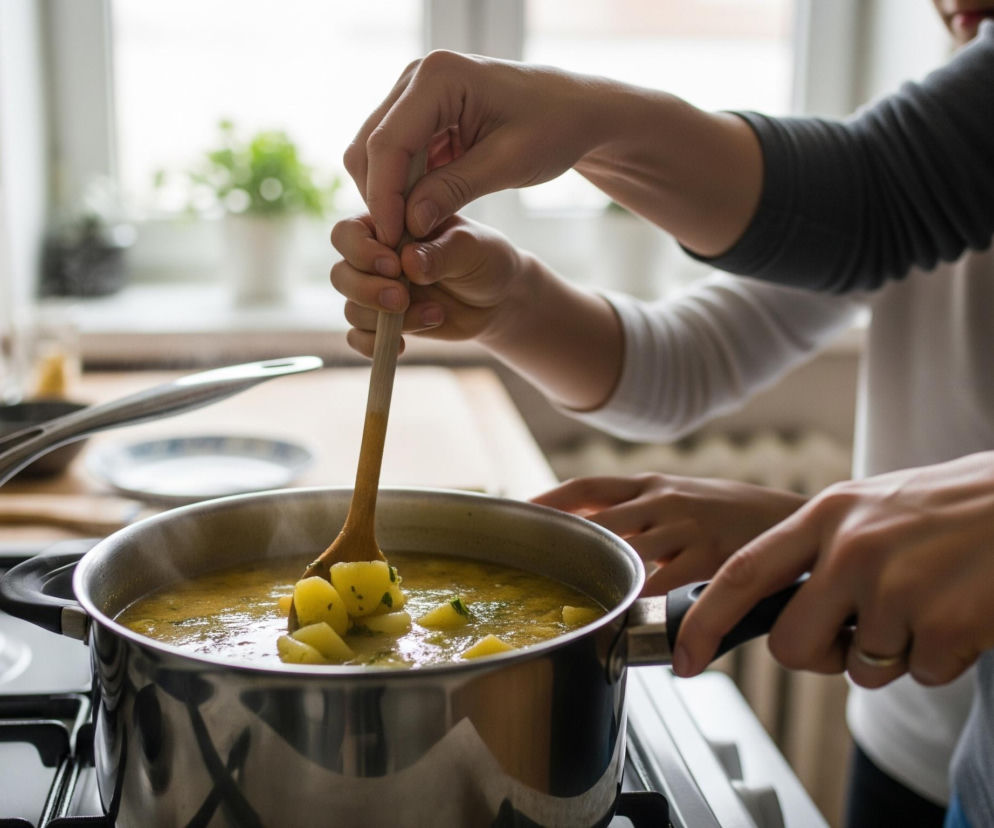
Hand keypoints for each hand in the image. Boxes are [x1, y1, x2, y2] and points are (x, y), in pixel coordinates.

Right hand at [330, 213, 523, 355]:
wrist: (497, 298)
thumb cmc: (484, 259)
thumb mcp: (471, 247)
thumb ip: (440, 251)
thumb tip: (409, 263)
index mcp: (388, 226)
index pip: (348, 233)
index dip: (362, 251)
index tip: (395, 265)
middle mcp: (375, 258)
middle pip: (341, 274)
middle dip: (368, 290)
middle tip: (402, 298)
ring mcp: (377, 292)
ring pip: (351, 308)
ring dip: (385, 320)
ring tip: (435, 315)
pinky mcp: (384, 323)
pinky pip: (359, 337)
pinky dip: (373, 344)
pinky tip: (404, 346)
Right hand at [344, 51, 608, 246]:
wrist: (574, 110)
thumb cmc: (553, 129)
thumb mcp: (508, 163)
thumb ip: (454, 190)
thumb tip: (409, 224)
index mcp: (439, 77)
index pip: (388, 143)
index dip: (384, 197)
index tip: (393, 241)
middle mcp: (415, 78)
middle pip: (370, 147)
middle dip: (381, 199)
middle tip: (399, 247)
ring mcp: (412, 94)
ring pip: (374, 154)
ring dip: (387, 196)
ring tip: (411, 237)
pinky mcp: (418, 115)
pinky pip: (394, 157)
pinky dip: (401, 189)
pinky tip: (419, 218)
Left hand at [531, 473, 805, 595]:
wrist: (796, 520)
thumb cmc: (734, 513)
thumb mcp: (682, 497)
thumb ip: (639, 511)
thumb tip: (592, 526)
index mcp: (651, 485)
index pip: (587, 487)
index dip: (549, 501)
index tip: (517, 515)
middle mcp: (663, 501)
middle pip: (597, 521)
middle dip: (563, 546)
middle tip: (532, 570)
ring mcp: (686, 527)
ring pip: (626, 554)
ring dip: (599, 580)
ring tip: (568, 604)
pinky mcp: (711, 557)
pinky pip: (666, 584)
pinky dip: (643, 603)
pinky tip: (626, 620)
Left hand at [673, 451, 993, 688]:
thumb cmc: (951, 508)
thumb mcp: (869, 507)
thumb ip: (818, 549)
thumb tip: (773, 604)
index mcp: (828, 515)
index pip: (743, 572)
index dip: (705, 620)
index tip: (685, 658)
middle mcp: (852, 549)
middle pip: (793, 646)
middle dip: (818, 657)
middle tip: (857, 634)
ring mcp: (898, 587)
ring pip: (863, 669)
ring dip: (893, 652)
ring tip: (928, 600)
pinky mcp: (946, 624)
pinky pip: (921, 674)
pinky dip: (940, 657)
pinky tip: (960, 611)